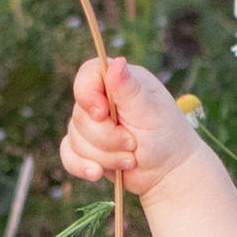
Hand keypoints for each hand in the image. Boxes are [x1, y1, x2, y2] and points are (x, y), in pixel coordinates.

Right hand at [59, 56, 206, 198]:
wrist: (168, 172)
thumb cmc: (166, 136)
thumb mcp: (150, 111)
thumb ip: (129, 89)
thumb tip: (117, 62)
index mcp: (118, 82)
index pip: (87, 75)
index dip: (88, 95)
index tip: (103, 113)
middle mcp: (101, 100)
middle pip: (80, 115)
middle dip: (106, 138)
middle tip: (133, 144)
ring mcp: (91, 125)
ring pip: (75, 138)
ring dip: (105, 156)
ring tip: (131, 159)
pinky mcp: (85, 148)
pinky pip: (68, 155)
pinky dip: (81, 166)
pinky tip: (97, 173)